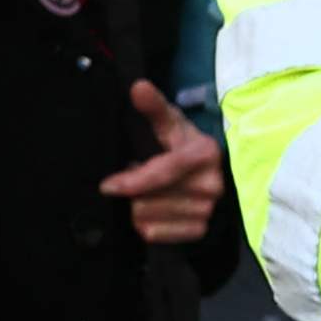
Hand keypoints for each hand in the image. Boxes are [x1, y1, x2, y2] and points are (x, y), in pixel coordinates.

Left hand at [101, 80, 227, 246]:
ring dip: (139, 207)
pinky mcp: (200, 231)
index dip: (132, 180)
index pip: (163, 172)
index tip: (108, 185)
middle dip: (135, 191)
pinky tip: (153, 212)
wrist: (211, 178)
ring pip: (148, 217)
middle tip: (138, 179)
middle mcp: (213, 185)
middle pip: (149, 198)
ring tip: (147, 194)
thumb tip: (138, 87)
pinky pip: (155, 234)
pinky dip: (147, 225)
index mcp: (206, 153)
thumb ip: (154, 107)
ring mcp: (208, 210)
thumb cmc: (184, 147)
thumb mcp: (171, 124)